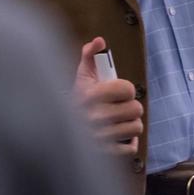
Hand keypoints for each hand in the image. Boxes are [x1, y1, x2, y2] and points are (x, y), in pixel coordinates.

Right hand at [73, 37, 141, 155]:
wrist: (57, 131)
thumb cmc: (76, 100)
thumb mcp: (80, 76)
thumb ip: (90, 55)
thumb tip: (100, 41)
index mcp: (89, 95)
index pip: (127, 89)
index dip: (126, 88)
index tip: (118, 91)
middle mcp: (94, 117)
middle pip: (136, 109)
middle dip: (130, 106)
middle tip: (120, 106)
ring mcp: (100, 137)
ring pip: (136, 127)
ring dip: (130, 123)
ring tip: (119, 121)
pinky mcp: (105, 153)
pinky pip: (131, 148)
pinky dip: (128, 143)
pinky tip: (119, 136)